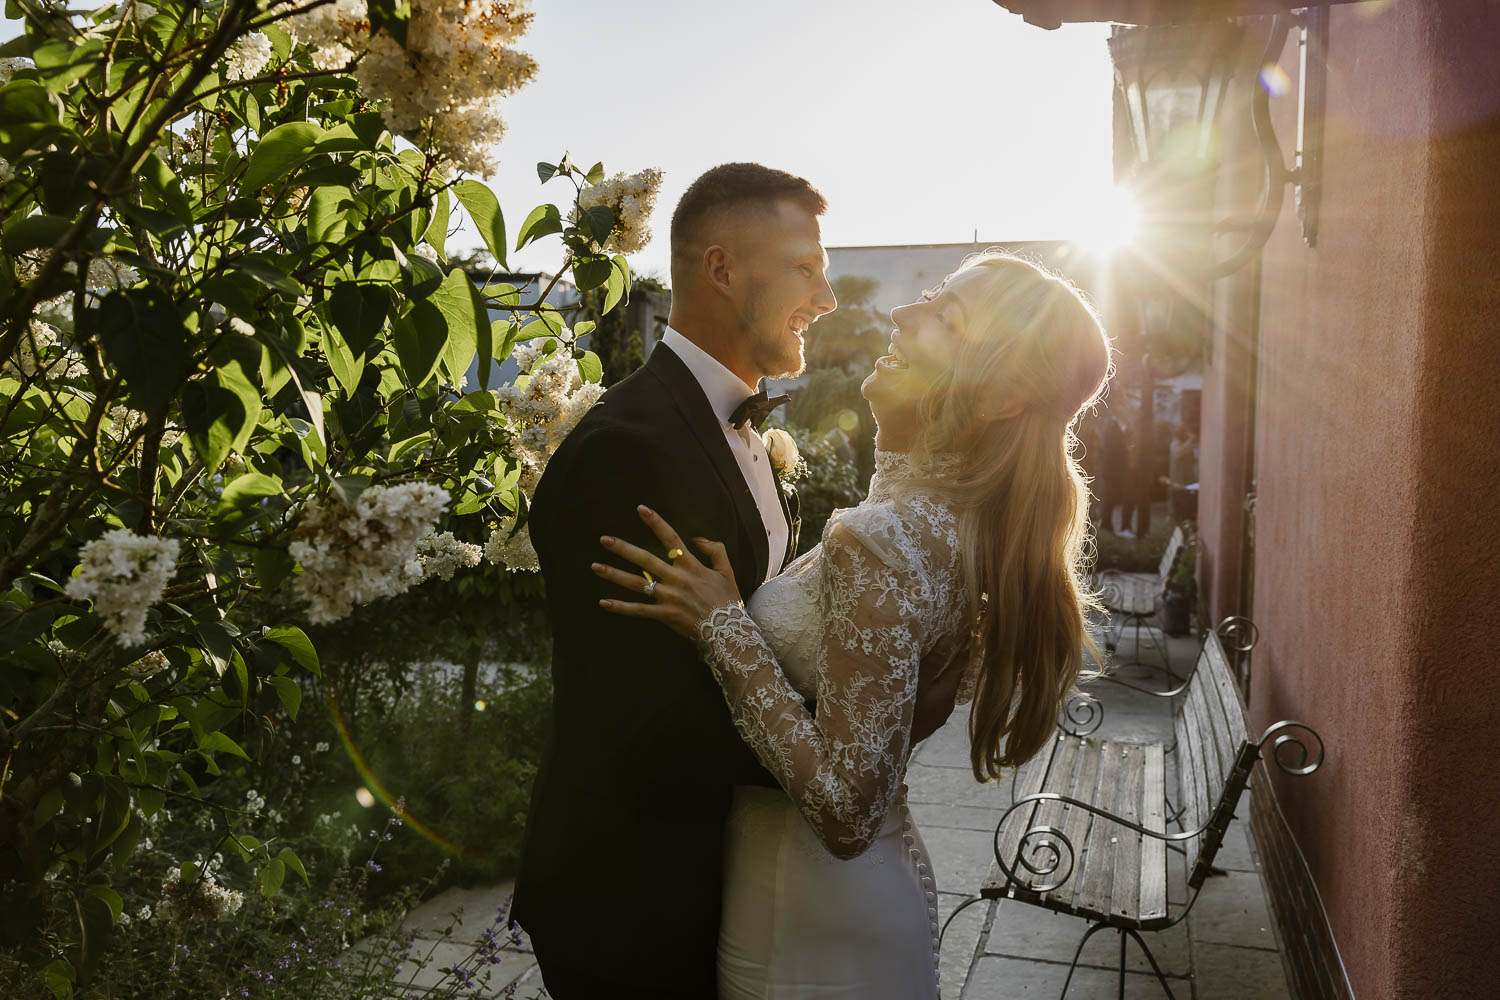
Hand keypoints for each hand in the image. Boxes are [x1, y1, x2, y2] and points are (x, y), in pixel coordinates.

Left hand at [593, 505, 742, 640]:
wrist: (728, 631)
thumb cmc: (728, 600)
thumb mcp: (727, 571)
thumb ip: (715, 550)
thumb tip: (697, 538)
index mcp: (691, 566)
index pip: (671, 538)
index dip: (656, 523)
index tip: (640, 509)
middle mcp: (676, 579)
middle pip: (645, 559)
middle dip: (623, 548)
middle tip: (604, 539)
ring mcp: (668, 597)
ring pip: (637, 583)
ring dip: (615, 575)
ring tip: (596, 567)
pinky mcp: (664, 615)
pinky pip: (639, 611)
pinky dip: (621, 608)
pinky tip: (604, 603)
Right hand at [911, 635, 968, 744]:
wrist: (894, 739)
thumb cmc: (907, 706)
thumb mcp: (918, 680)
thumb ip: (933, 661)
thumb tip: (948, 639)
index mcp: (948, 692)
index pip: (959, 668)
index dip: (961, 653)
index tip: (965, 640)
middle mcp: (948, 705)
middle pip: (950, 681)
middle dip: (947, 668)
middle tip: (945, 652)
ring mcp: (940, 716)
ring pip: (941, 693)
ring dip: (937, 682)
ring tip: (930, 671)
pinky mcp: (930, 723)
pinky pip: (934, 702)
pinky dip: (931, 693)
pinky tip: (921, 692)